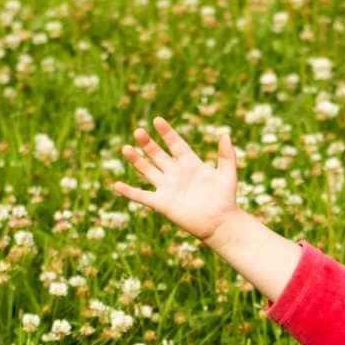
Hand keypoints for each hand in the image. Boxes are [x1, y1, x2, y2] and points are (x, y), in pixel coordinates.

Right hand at [111, 117, 239, 241]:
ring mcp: (167, 187)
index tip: (158, 120)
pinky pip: (142, 196)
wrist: (220, 223)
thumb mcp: (228, 175)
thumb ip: (227, 156)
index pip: (175, 144)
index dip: (167, 133)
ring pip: (147, 171)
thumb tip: (225, 135)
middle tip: (139, 131)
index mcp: (190, 163)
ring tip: (126, 148)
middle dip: (148, 143)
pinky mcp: (162, 203)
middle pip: (158, 154)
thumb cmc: (226, 199)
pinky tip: (117, 185)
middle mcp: (176, 173)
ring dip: (136, 160)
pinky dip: (129, 192)